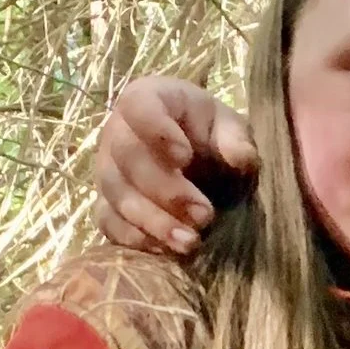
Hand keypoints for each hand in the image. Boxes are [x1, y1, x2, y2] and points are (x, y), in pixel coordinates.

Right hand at [94, 77, 259, 254]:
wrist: (189, 153)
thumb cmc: (207, 131)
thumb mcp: (227, 125)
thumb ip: (235, 138)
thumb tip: (244, 159)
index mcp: (146, 99)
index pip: (137, 106)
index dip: (156, 131)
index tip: (185, 157)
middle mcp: (116, 132)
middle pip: (127, 159)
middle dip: (166, 191)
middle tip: (204, 215)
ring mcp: (107, 170)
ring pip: (117, 195)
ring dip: (153, 222)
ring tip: (191, 242)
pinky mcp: (106, 203)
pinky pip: (108, 222)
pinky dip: (134, 238)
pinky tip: (166, 250)